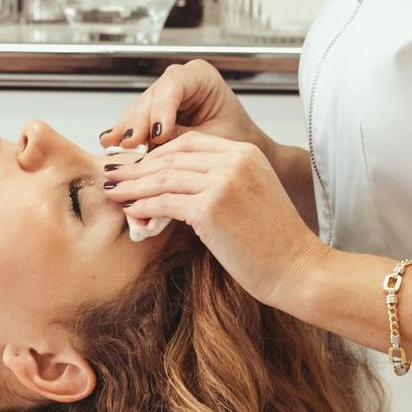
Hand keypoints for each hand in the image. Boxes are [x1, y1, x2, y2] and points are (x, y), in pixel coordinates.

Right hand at [99, 60, 274, 160]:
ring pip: (140, 108)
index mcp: (201, 75)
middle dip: (139, 122)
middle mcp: (179, 79)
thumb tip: (153, 145)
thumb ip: (182, 138)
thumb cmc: (233, 137)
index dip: (162, 109)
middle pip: (152, 97)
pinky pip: (137, 119)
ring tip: (112, 144)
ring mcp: (164, 94)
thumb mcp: (212, 138)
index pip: (174, 85)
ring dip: (127, 129)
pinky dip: (126, 132)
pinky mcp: (153, 110)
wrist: (235, 150)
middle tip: (130, 143)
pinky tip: (109, 141)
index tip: (158, 133)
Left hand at [102, 130, 327, 307]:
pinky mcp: (210, 208)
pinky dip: (142, 206)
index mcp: (246, 153)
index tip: (138, 164)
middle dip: (138, 166)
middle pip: (172, 157)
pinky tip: (130, 211)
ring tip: (112, 191)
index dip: (158, 152)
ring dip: (132, 185)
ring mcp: (222, 182)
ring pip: (163, 177)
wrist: (299, 269)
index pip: (190, 142)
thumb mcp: (252, 197)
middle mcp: (234, 161)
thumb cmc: (274, 243)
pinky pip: (164, 202)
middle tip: (113, 174)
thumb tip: (176, 188)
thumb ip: (220, 183)